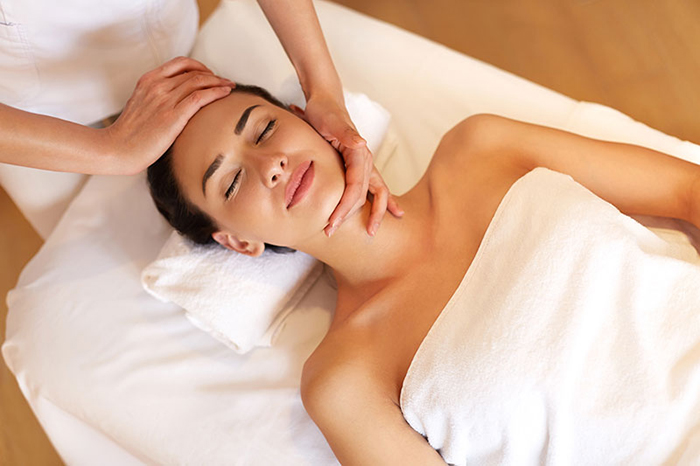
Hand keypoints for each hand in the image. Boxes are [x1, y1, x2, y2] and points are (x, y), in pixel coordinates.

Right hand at [104, 56, 234, 174]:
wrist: (117, 149)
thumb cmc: (129, 134)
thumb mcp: (141, 106)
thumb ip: (156, 98)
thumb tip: (176, 101)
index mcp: (148, 80)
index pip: (180, 63)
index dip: (199, 66)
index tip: (210, 75)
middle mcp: (157, 86)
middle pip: (193, 72)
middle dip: (214, 76)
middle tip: (226, 82)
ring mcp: (164, 100)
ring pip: (199, 82)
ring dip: (219, 83)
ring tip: (230, 87)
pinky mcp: (172, 116)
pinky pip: (200, 97)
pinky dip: (216, 92)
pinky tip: (226, 94)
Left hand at [294, 93, 403, 236]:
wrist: (326, 101)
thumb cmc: (324, 112)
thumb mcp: (331, 121)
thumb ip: (346, 132)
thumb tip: (362, 143)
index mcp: (359, 154)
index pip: (355, 188)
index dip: (345, 207)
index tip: (332, 222)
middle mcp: (366, 160)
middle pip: (367, 195)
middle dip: (354, 216)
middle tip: (333, 232)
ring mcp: (365, 164)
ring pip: (377, 193)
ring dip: (373, 213)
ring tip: (371, 231)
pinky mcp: (360, 165)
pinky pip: (375, 187)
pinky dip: (383, 201)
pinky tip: (394, 213)